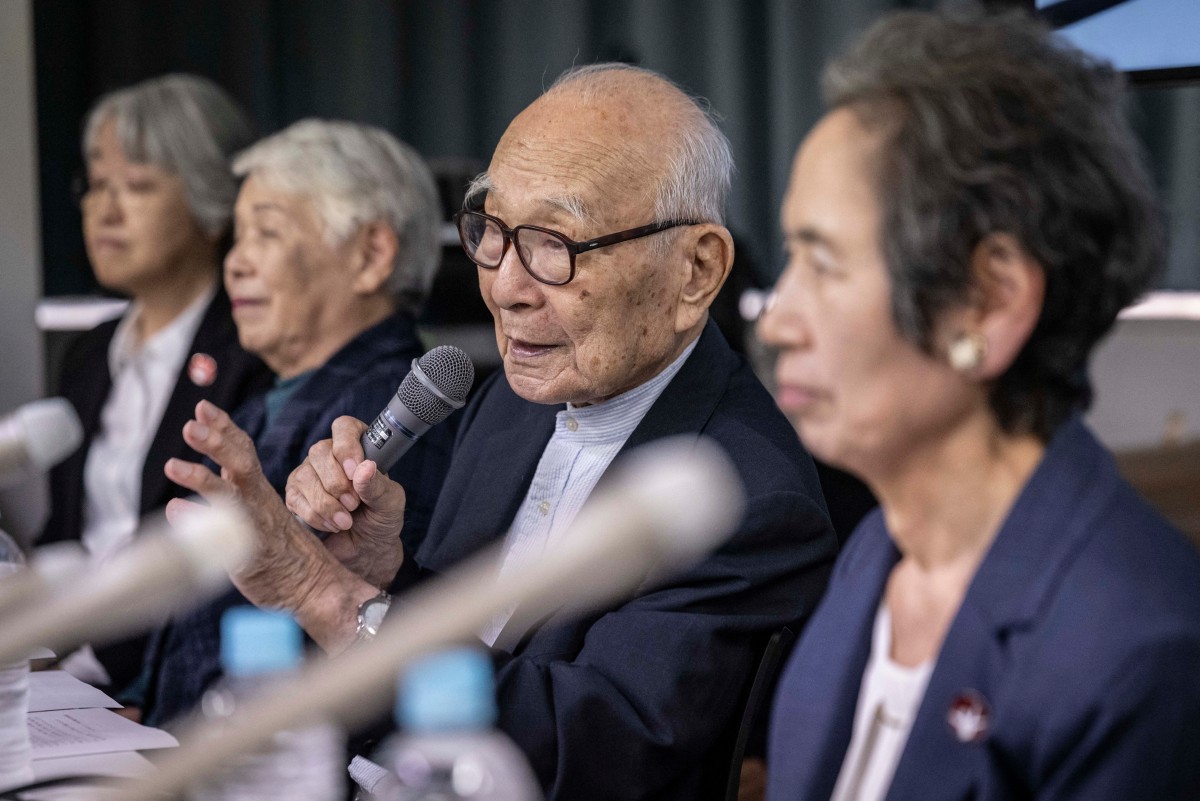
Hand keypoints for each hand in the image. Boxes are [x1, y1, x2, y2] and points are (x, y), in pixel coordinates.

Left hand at [164, 401, 337, 609]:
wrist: (313, 584)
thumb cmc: (279, 552)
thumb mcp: (250, 519)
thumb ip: (218, 505)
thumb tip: (174, 504)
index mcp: (257, 490)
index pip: (241, 451)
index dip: (224, 427)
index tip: (203, 407)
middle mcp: (258, 502)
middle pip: (240, 464)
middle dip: (215, 442)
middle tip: (190, 425)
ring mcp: (255, 528)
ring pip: (230, 497)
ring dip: (202, 479)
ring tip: (173, 465)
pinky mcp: (250, 556)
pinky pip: (225, 537)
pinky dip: (201, 523)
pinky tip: (176, 509)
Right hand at [286, 416, 407, 588]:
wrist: (366, 549)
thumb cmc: (381, 519)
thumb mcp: (390, 503)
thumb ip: (378, 485)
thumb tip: (365, 467)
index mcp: (358, 446)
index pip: (344, 427)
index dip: (346, 446)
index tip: (354, 471)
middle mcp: (329, 455)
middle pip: (320, 452)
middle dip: (337, 483)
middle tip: (354, 505)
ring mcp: (309, 474)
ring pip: (305, 477)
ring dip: (326, 504)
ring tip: (346, 521)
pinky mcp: (295, 495)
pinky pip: (296, 499)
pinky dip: (316, 516)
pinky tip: (332, 526)